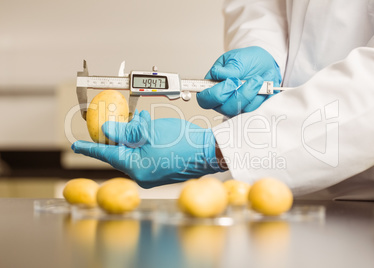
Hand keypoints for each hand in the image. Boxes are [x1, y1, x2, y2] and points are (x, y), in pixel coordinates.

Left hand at [71, 110, 221, 187]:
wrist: (209, 151)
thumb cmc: (182, 144)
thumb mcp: (149, 132)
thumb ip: (125, 131)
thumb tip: (107, 130)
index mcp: (136, 168)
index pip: (107, 155)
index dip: (90, 148)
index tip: (76, 145)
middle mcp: (143, 174)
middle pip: (121, 153)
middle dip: (119, 135)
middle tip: (116, 122)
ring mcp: (154, 173)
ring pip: (135, 151)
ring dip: (134, 134)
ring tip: (139, 119)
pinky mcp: (163, 169)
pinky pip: (146, 154)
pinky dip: (145, 140)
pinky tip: (150, 128)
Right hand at [197, 46, 281, 116]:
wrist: (264, 63)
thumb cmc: (245, 61)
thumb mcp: (235, 59)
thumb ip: (228, 69)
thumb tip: (216, 73)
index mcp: (211, 87)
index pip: (204, 99)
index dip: (215, 95)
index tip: (231, 82)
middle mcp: (222, 100)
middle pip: (223, 108)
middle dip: (237, 94)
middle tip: (245, 80)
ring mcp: (235, 106)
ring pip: (239, 109)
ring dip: (250, 93)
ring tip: (258, 78)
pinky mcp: (248, 108)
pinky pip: (253, 108)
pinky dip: (260, 95)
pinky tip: (262, 83)